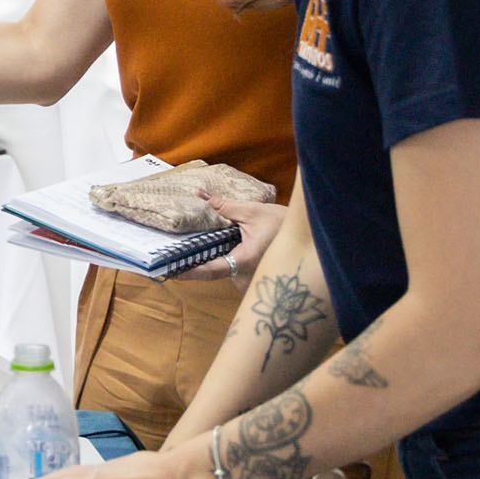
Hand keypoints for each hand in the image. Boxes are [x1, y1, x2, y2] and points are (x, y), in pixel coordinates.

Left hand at [174, 198, 288, 280]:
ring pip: (227, 271)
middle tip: (191, 247)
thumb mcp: (252, 212)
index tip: (171, 271)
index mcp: (244, 261)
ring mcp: (251, 284)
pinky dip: (232, 261)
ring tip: (220, 243)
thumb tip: (201, 194)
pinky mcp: (255, 283)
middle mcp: (246, 278)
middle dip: (205, 258)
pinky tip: (236, 248)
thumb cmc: (282, 224)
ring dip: (222, 258)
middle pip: (217, 269)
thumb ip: (224, 206)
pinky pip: (236, 273)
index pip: (211, 270)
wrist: (308, 236)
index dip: (190, 272)